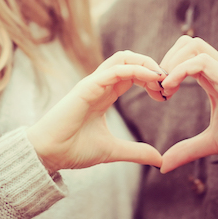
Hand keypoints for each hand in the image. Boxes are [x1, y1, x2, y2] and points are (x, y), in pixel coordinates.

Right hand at [27, 51, 165, 173]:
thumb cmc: (74, 149)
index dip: (152, 79)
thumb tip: (160, 160)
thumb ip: (137, 152)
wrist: (48, 155)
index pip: (133, 74)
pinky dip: (136, 70)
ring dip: (146, 64)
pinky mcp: (87, 87)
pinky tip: (152, 79)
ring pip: (123, 58)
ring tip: (162, 79)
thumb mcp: (114, 151)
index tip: (166, 95)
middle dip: (153, 67)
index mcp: (105, 94)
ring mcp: (93, 83)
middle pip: (130, 60)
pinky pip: (115, 70)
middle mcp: (100, 84)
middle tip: (169, 84)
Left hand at [159, 36, 217, 173]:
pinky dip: (180, 70)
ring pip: (192, 44)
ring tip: (165, 87)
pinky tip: (172, 90)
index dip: (167, 70)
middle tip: (159, 88)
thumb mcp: (210, 142)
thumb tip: (163, 166)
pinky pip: (200, 60)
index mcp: (214, 78)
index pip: (185, 56)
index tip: (159, 94)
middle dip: (166, 60)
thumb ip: (187, 149)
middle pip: (186, 43)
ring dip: (172, 62)